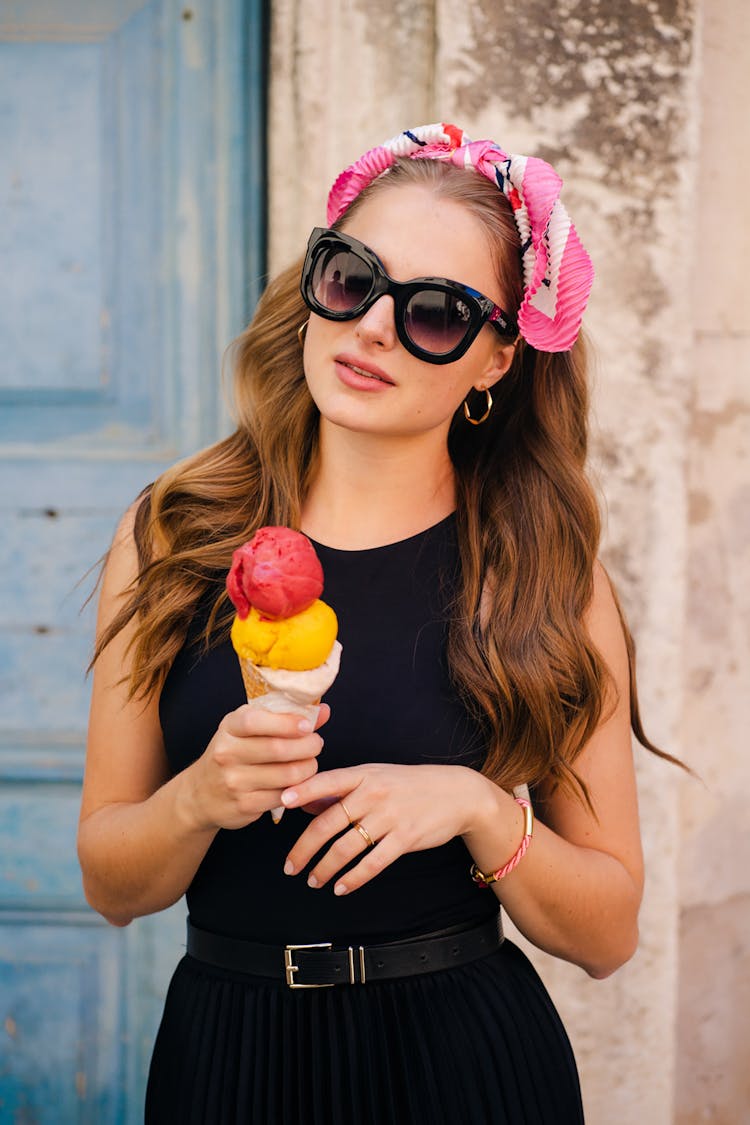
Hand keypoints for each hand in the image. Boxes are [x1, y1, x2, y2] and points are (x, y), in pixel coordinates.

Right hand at [181, 703, 328, 831]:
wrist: (200, 794)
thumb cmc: (233, 753)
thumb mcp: (248, 729)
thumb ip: (284, 718)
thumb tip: (322, 710)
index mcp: (229, 728)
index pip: (255, 721)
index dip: (286, 722)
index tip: (307, 725)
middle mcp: (227, 753)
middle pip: (278, 749)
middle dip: (308, 746)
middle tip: (316, 744)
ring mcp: (234, 781)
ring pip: (287, 774)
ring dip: (308, 768)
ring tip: (309, 763)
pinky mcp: (244, 805)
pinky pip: (283, 796)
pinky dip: (297, 789)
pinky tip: (298, 782)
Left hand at [281, 763, 487, 894]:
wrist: (456, 793)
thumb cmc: (409, 784)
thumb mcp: (376, 775)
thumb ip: (341, 788)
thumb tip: (304, 802)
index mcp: (363, 774)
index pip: (326, 782)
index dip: (302, 792)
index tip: (281, 803)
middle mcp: (373, 794)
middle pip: (328, 823)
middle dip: (304, 848)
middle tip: (289, 866)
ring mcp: (389, 816)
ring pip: (346, 847)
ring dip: (324, 868)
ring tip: (313, 880)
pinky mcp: (405, 838)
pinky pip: (372, 863)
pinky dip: (353, 878)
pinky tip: (340, 887)